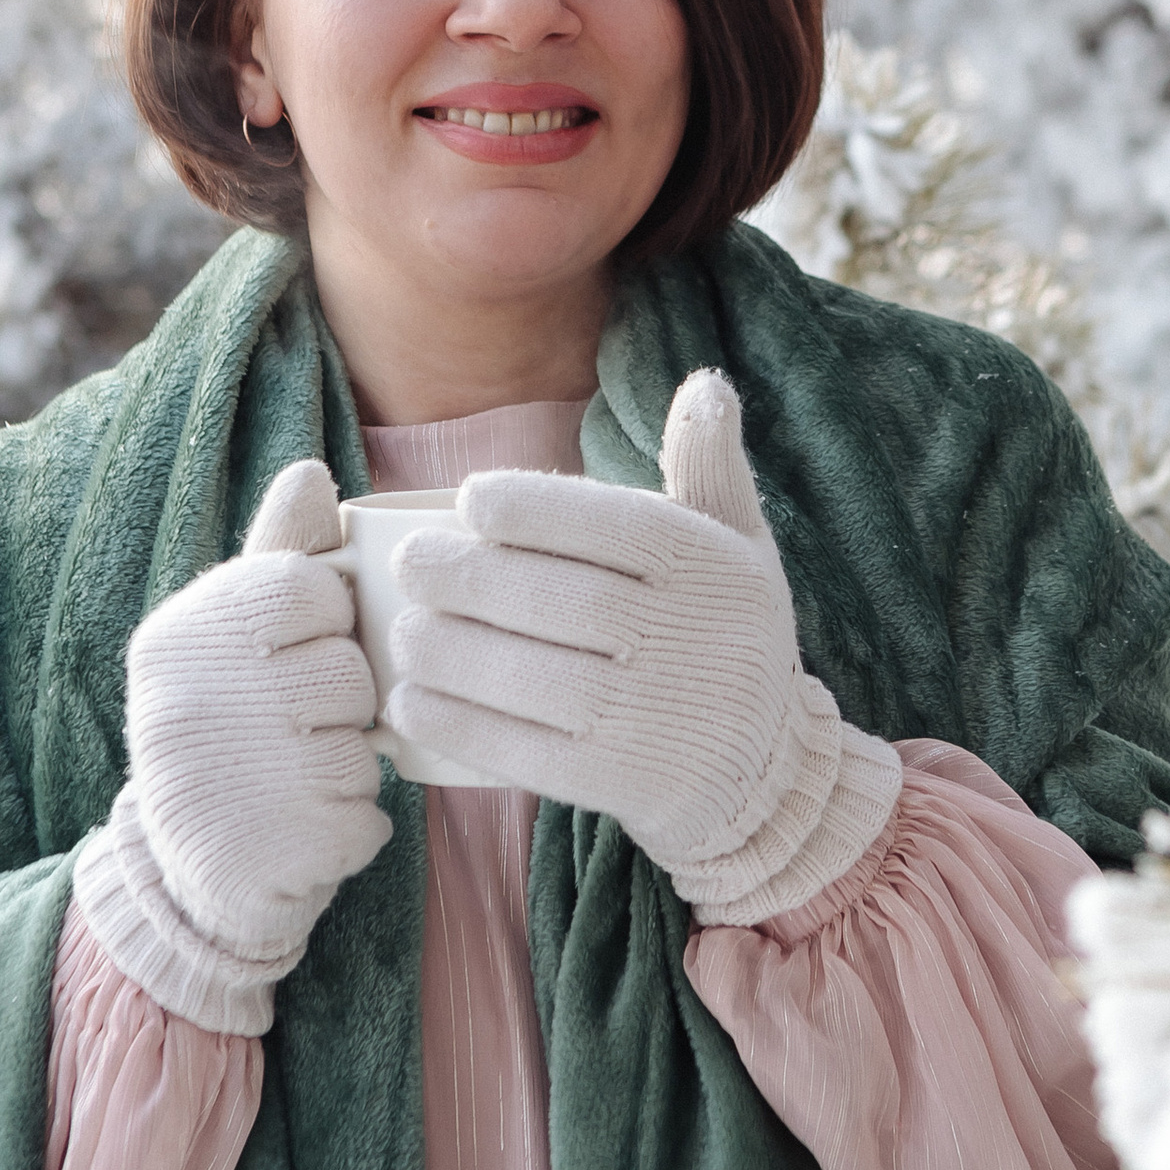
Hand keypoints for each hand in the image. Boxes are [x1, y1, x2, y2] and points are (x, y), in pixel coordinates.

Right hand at [120, 456, 387, 978]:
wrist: (182, 874)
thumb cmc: (225, 727)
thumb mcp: (229, 636)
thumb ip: (278, 556)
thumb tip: (312, 473)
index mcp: (179, 639)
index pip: (309, 587)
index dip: (328, 619)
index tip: (303, 648)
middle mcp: (192, 705)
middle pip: (347, 668)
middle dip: (343, 700)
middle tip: (296, 725)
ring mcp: (233, 782)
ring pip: (363, 743)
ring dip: (351, 763)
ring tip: (299, 774)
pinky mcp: (275, 851)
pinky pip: (369, 815)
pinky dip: (354, 825)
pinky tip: (306, 825)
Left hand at [386, 372, 897, 917]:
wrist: (765, 773)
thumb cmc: (725, 633)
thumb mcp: (738, 546)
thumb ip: (708, 467)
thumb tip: (704, 385)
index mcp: (712, 569)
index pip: (619, 529)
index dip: (539, 511)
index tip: (469, 500)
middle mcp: (692, 641)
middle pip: (568, 602)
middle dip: (475, 579)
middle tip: (410, 563)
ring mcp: (657, 719)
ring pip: (541, 679)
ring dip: (456, 652)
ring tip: (403, 629)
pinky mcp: (623, 783)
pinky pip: (530, 753)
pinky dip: (463, 725)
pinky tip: (412, 701)